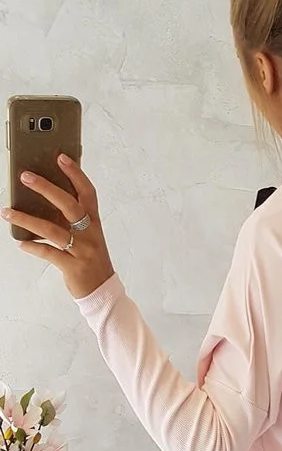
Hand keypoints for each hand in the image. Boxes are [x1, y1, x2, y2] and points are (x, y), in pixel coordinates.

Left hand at [2, 155, 114, 298]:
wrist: (103, 292)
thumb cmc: (91, 261)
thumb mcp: (88, 237)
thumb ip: (73, 220)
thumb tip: (46, 200)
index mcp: (94, 224)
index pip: (88, 193)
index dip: (76, 174)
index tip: (61, 158)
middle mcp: (90, 235)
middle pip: (69, 205)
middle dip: (46, 188)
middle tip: (25, 177)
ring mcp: (82, 251)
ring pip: (52, 230)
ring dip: (27, 219)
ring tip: (8, 211)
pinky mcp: (73, 267)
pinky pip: (49, 253)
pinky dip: (33, 247)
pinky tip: (21, 243)